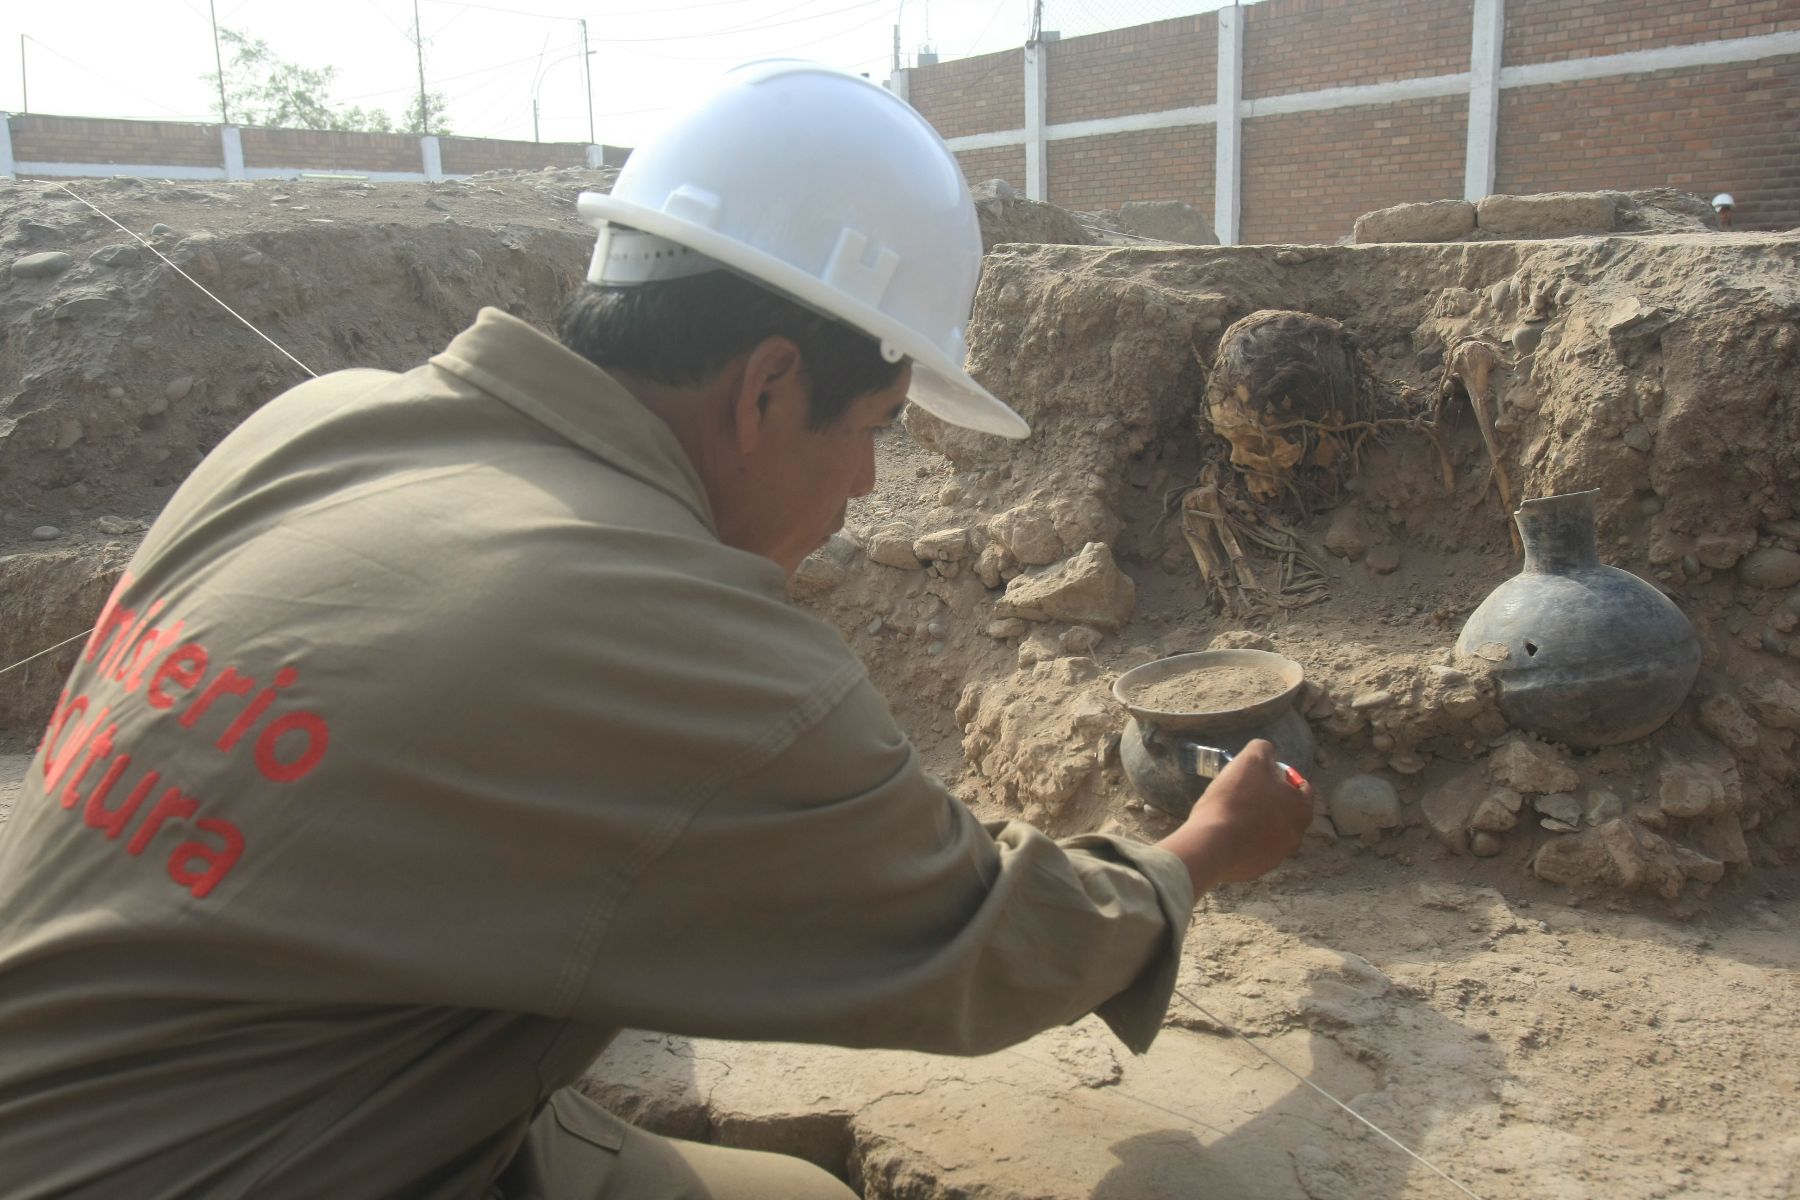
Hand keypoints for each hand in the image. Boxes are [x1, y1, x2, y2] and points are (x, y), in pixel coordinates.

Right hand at [1154, 739, 1313, 895]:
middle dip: (1270, 800)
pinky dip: (1245, 840)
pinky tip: (1227, 832)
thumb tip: (1268, 753)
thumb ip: (1264, 749)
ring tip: (1233, 812)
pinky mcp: (1257, 870)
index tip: (1263, 773)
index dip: (1283, 776)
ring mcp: (1276, 857)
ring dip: (1258, 822)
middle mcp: (1296, 836)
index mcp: (1301, 809)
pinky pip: (1254, 849)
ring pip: (1271, 832)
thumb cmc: (1236, 798)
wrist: (1213, 844)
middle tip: (1245, 791)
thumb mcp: (1251, 759)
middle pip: (1286, 811)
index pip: (1303, 788)